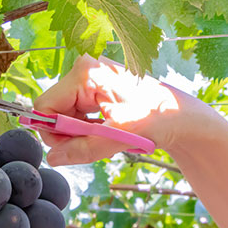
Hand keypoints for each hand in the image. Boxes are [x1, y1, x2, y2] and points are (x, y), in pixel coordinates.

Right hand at [34, 54, 208, 165]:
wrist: (181, 117)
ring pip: (65, 114)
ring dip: (80, 132)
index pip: (45, 106)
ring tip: (107, 136)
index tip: (73, 147)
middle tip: (97, 143)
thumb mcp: (117, 137)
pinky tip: (107, 130)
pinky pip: (77, 113)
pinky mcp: (97, 87)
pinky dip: (88, 128)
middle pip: (54, 110)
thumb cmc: (157, 119)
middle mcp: (84, 69)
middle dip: (69, 133)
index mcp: (86, 73)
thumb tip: (52, 158)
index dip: (54, 132)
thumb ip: (82, 149)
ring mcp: (91, 77)